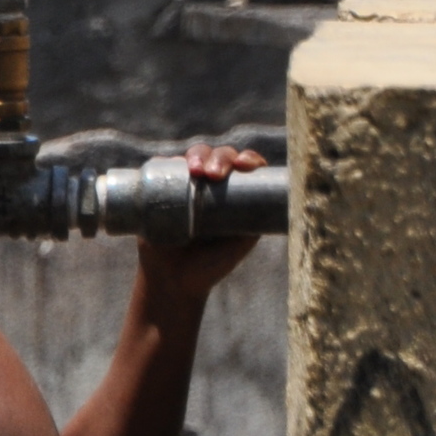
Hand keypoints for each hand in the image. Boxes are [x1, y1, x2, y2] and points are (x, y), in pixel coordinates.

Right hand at [135, 143, 266, 309]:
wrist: (173, 280)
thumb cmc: (211, 264)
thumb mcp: (240, 244)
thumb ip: (254, 225)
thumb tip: (274, 205)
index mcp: (235, 192)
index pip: (244, 166)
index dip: (248, 159)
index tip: (245, 166)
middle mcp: (212, 183)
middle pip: (220, 156)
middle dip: (220, 158)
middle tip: (214, 175)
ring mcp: (186, 183)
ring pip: (195, 156)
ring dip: (197, 155)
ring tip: (195, 171)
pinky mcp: (161, 188)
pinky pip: (164, 165)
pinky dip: (167, 159)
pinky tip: (173, 162)